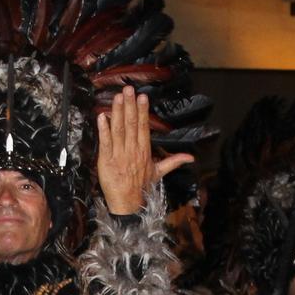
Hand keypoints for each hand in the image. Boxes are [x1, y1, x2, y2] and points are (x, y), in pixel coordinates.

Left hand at [95, 85, 191, 216]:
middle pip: (132, 124)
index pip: (143, 127)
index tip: (142, 97)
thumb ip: (174, 161)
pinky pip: (105, 142)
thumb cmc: (142, 188)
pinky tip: (102, 116)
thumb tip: (191, 158)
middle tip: (129, 89)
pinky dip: (103, 129)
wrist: (129, 204)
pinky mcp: (106, 161)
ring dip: (118, 112)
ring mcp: (119, 155)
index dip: (142, 111)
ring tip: (118, 97)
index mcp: (144, 151)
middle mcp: (132, 150)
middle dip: (130, 105)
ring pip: (119, 130)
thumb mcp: (159, 173)